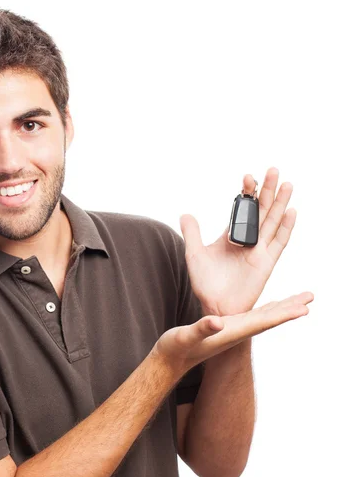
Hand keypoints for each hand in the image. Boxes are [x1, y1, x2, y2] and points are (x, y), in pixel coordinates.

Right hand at [151, 292, 313, 378]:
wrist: (169, 361)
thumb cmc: (175, 350)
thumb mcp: (184, 337)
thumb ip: (200, 329)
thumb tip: (217, 322)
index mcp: (230, 333)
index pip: (262, 322)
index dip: (283, 314)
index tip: (303, 308)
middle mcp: (236, 332)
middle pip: (269, 319)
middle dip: (290, 308)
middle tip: (310, 297)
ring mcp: (232, 330)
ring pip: (263, 317)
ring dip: (282, 308)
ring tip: (300, 299)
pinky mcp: (226, 328)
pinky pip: (252, 316)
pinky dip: (266, 309)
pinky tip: (272, 305)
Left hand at [179, 167, 309, 316]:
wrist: (215, 306)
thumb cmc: (205, 284)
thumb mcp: (195, 255)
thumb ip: (192, 234)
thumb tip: (185, 214)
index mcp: (231, 236)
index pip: (242, 209)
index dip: (246, 193)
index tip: (247, 177)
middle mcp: (248, 240)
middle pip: (261, 211)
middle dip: (266, 191)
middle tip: (272, 170)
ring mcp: (259, 250)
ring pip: (272, 222)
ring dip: (279, 203)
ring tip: (286, 184)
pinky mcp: (266, 262)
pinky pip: (279, 242)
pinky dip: (285, 227)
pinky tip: (290, 211)